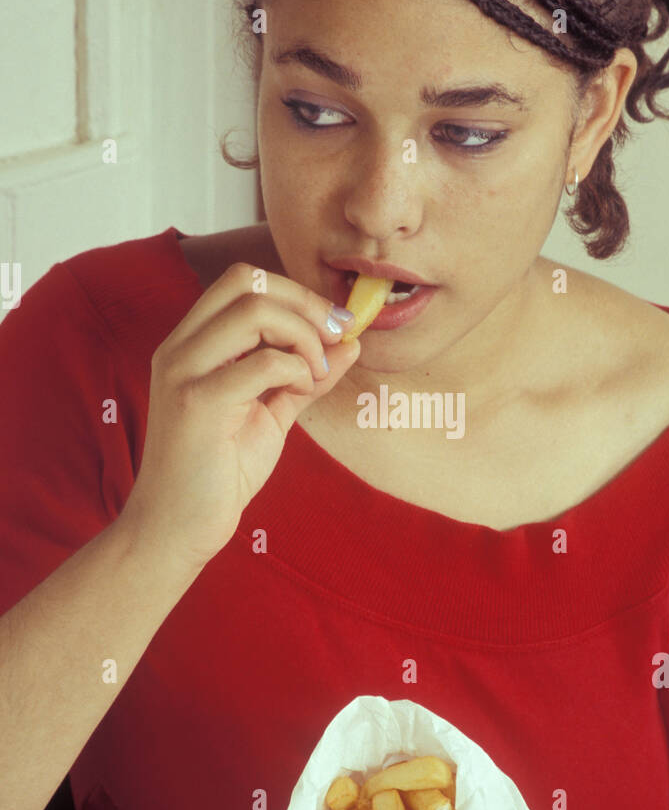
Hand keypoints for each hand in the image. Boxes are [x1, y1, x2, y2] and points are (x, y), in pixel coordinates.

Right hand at [119, 263, 358, 573]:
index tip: (334, 325)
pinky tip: (303, 390)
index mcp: (191, 344)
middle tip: (336, 337)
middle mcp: (180, 348)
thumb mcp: (270, 413)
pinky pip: (263, 361)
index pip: (242, 280)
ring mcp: (184, 371)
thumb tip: (349, 341)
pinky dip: (297, 369)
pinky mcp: (197, 403)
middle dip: (305, 302)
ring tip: (316, 372)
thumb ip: (303, 375)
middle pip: (247, 281)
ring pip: (254, 309)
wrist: (177, 529)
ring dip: (303, 335)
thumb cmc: (219, 473)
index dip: (296, 293)